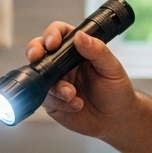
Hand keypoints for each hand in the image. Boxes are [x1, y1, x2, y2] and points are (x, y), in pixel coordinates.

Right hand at [25, 22, 138, 138]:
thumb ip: (97, 51)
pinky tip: (75, 104)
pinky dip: (59, 102)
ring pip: (40, 76)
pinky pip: (46, 98)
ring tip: (72, 95)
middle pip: (39, 49)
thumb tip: (80, 36)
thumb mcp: (112, 68)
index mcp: (78, 50)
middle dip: (34, 51)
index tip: (53, 43)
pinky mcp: (52, 101)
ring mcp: (56, 81)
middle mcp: (63, 64)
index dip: (52, 34)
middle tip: (37, 57)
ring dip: (55, 86)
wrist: (115, 119)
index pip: (59, 33)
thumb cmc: (117, 91)